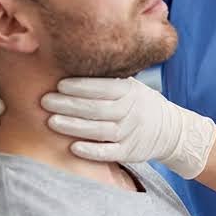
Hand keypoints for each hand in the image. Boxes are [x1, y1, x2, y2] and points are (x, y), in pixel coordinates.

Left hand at [42, 77, 215, 178]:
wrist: (169, 130)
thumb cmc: (139, 103)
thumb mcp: (130, 86)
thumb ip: (107, 80)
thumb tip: (72, 62)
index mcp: (129, 92)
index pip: (103, 87)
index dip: (81, 86)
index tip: (59, 84)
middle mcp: (131, 111)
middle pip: (97, 108)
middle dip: (69, 104)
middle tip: (46, 101)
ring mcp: (130, 133)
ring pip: (100, 130)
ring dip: (74, 126)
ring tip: (51, 121)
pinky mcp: (129, 152)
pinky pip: (109, 153)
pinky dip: (91, 151)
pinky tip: (73, 148)